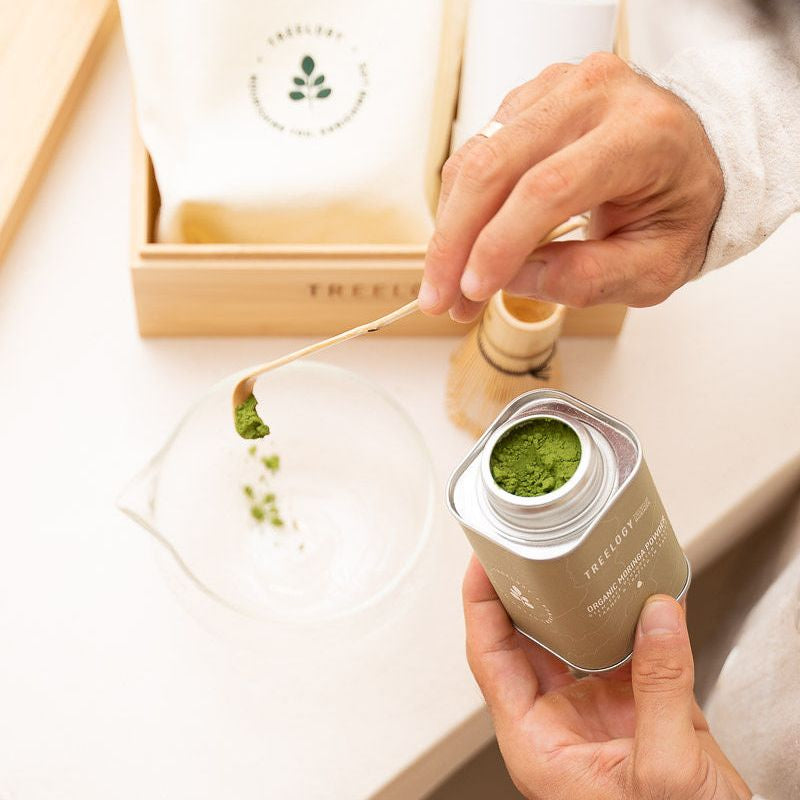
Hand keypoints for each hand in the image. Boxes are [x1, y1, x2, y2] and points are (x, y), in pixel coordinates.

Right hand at [419, 53, 723, 320]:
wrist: (688, 160)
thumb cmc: (677, 212)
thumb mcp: (654, 267)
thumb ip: (588, 278)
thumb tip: (510, 279)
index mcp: (642, 134)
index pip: (549, 188)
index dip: (499, 245)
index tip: (471, 292)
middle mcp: (595, 95)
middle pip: (497, 166)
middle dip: (455, 241)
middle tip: (438, 298)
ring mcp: (557, 89)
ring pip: (476, 158)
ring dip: (450, 228)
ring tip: (448, 284)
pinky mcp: (529, 100)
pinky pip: (476, 153)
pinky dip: (460, 205)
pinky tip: (464, 245)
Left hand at [462, 556, 751, 799]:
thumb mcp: (664, 771)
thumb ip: (659, 688)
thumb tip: (657, 616)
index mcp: (535, 740)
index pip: (490, 655)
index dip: (481, 603)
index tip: (482, 561)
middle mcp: (557, 722)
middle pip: (525, 639)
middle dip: (526, 591)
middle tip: (527, 545)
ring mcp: (595, 714)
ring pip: (574, 640)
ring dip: (580, 601)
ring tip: (578, 558)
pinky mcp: (636, 710)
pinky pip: (627, 652)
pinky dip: (635, 622)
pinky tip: (642, 594)